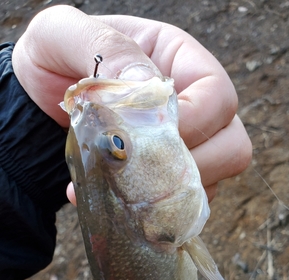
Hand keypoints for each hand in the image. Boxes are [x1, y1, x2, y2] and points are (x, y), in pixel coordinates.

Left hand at [13, 5, 251, 202]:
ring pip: (213, 182)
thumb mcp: (63, 35)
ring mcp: (187, 146)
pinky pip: (183, 205)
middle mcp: (195, 106)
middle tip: (141, 175)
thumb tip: (149, 87)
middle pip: (233, 146)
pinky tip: (121, 207)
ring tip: (124, 197)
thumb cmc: (52, 59)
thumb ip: (109, 51)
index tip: (143, 138)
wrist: (34, 102)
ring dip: (172, 197)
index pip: (217, 98)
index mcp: (179, 62)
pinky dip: (157, 213)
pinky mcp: (169, 178)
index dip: (191, 124)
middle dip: (192, 170)